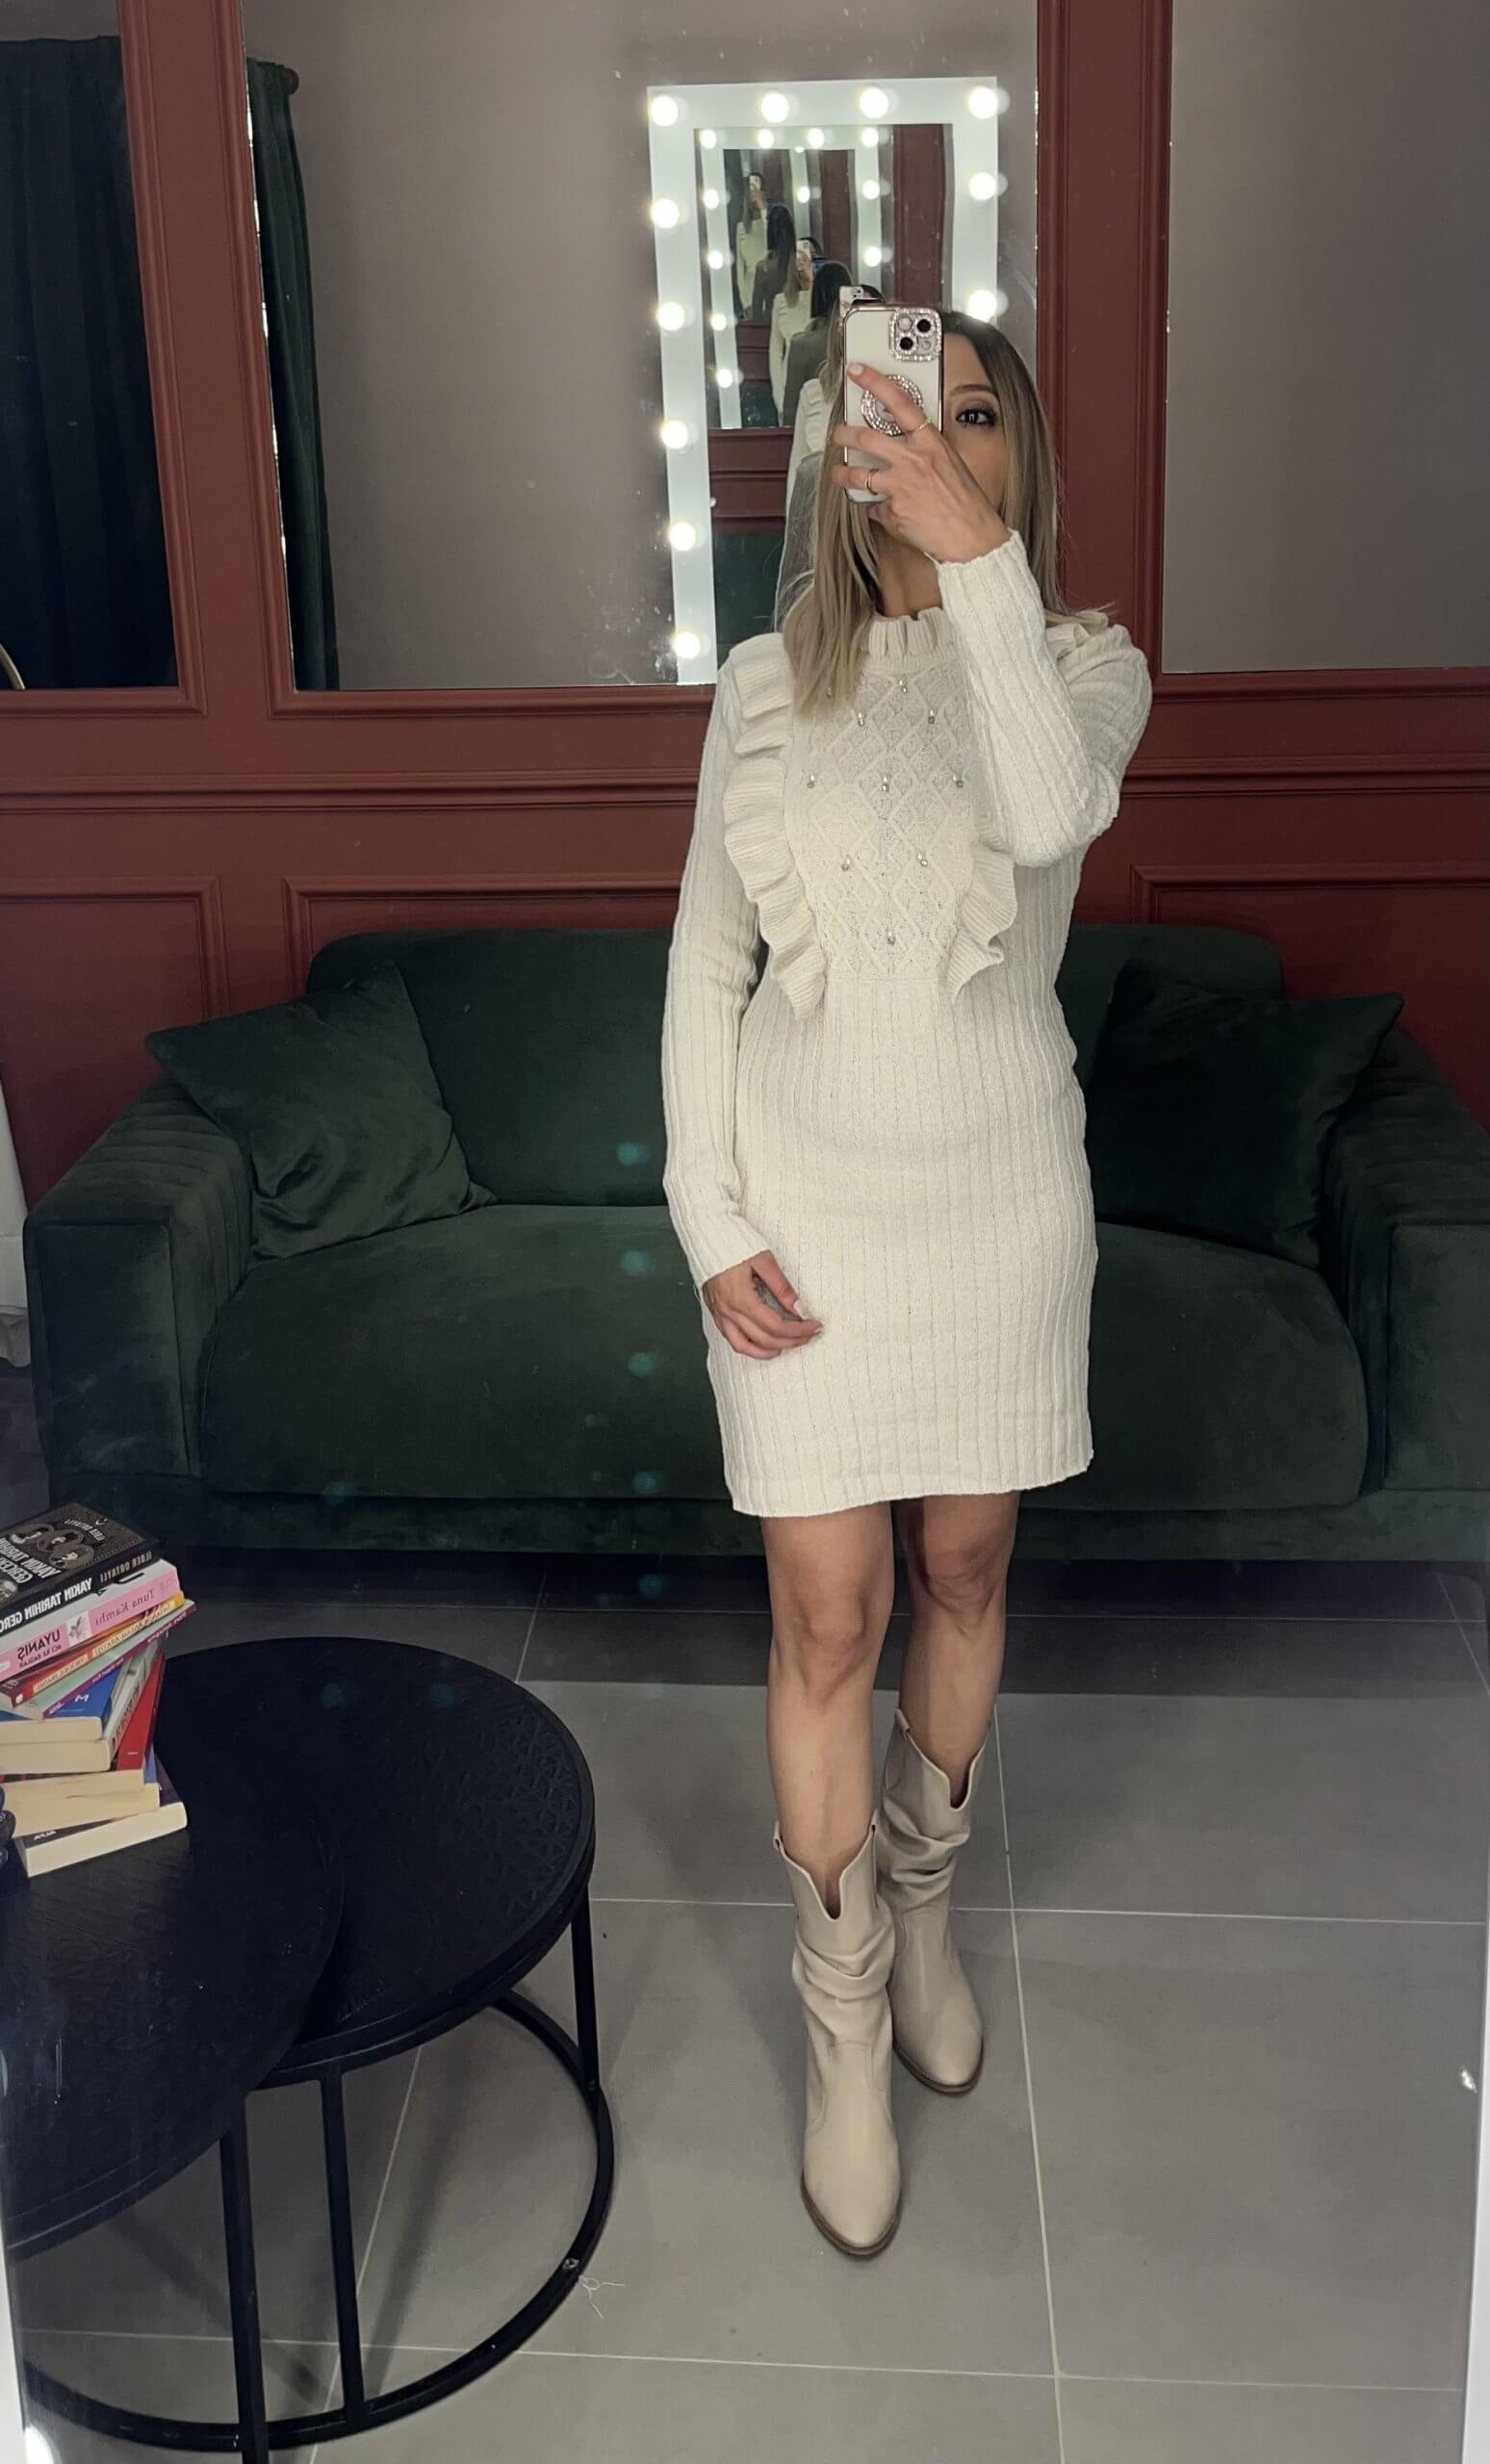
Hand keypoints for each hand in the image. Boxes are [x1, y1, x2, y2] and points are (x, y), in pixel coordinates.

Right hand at [703, 1251, 822, 1359]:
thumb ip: (782, 1287)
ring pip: (744, 1346)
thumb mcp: (763, 1260)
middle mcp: (729, 1311)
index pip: (776, 1326)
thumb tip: (800, 1308)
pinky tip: (761, 1343)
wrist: (706, 1232)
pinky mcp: (715, 1310)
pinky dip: (748, 1346)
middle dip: (791, 1341)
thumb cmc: (733, 1241)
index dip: (799, 1330)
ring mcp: (719, 1313)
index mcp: (742, 1299)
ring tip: (786, 1347)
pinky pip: (731, 1338)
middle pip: (765, 1339)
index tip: (815, 1326)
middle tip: (809, 1336)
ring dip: (768, 1351)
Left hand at [830, 363, 1010, 563]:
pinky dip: (877, 510)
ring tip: (839, 475)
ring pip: (859, 475)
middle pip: (867, 437)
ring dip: (843, 475)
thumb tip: (905, 448)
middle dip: (844, 434)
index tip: (859, 372)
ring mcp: (901, 486)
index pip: (900, 402)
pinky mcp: (894, 511)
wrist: (974, 538)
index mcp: (932, 442)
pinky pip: (875, 508)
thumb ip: (926, 452)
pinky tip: (884, 511)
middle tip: (837, 434)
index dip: (875, 382)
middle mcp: (914, 460)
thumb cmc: (968, 503)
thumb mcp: (951, 464)